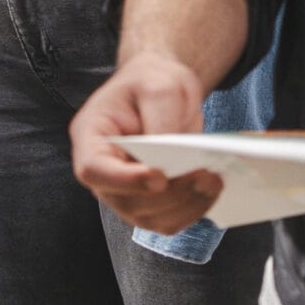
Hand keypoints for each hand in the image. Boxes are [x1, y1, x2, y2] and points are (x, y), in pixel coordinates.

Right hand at [69, 50, 223, 233]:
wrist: (160, 91)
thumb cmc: (151, 83)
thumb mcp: (158, 84)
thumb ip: (161, 119)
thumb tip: (170, 158)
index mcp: (91, 136)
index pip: (94, 169)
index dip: (124, 180)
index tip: (159, 177)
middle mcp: (103, 170)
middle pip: (126, 201)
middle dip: (169, 195)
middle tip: (204, 175)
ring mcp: (124, 191)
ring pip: (149, 218)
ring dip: (185, 206)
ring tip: (213, 180)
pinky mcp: (148, 202)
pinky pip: (167, 221)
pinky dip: (192, 210)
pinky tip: (210, 189)